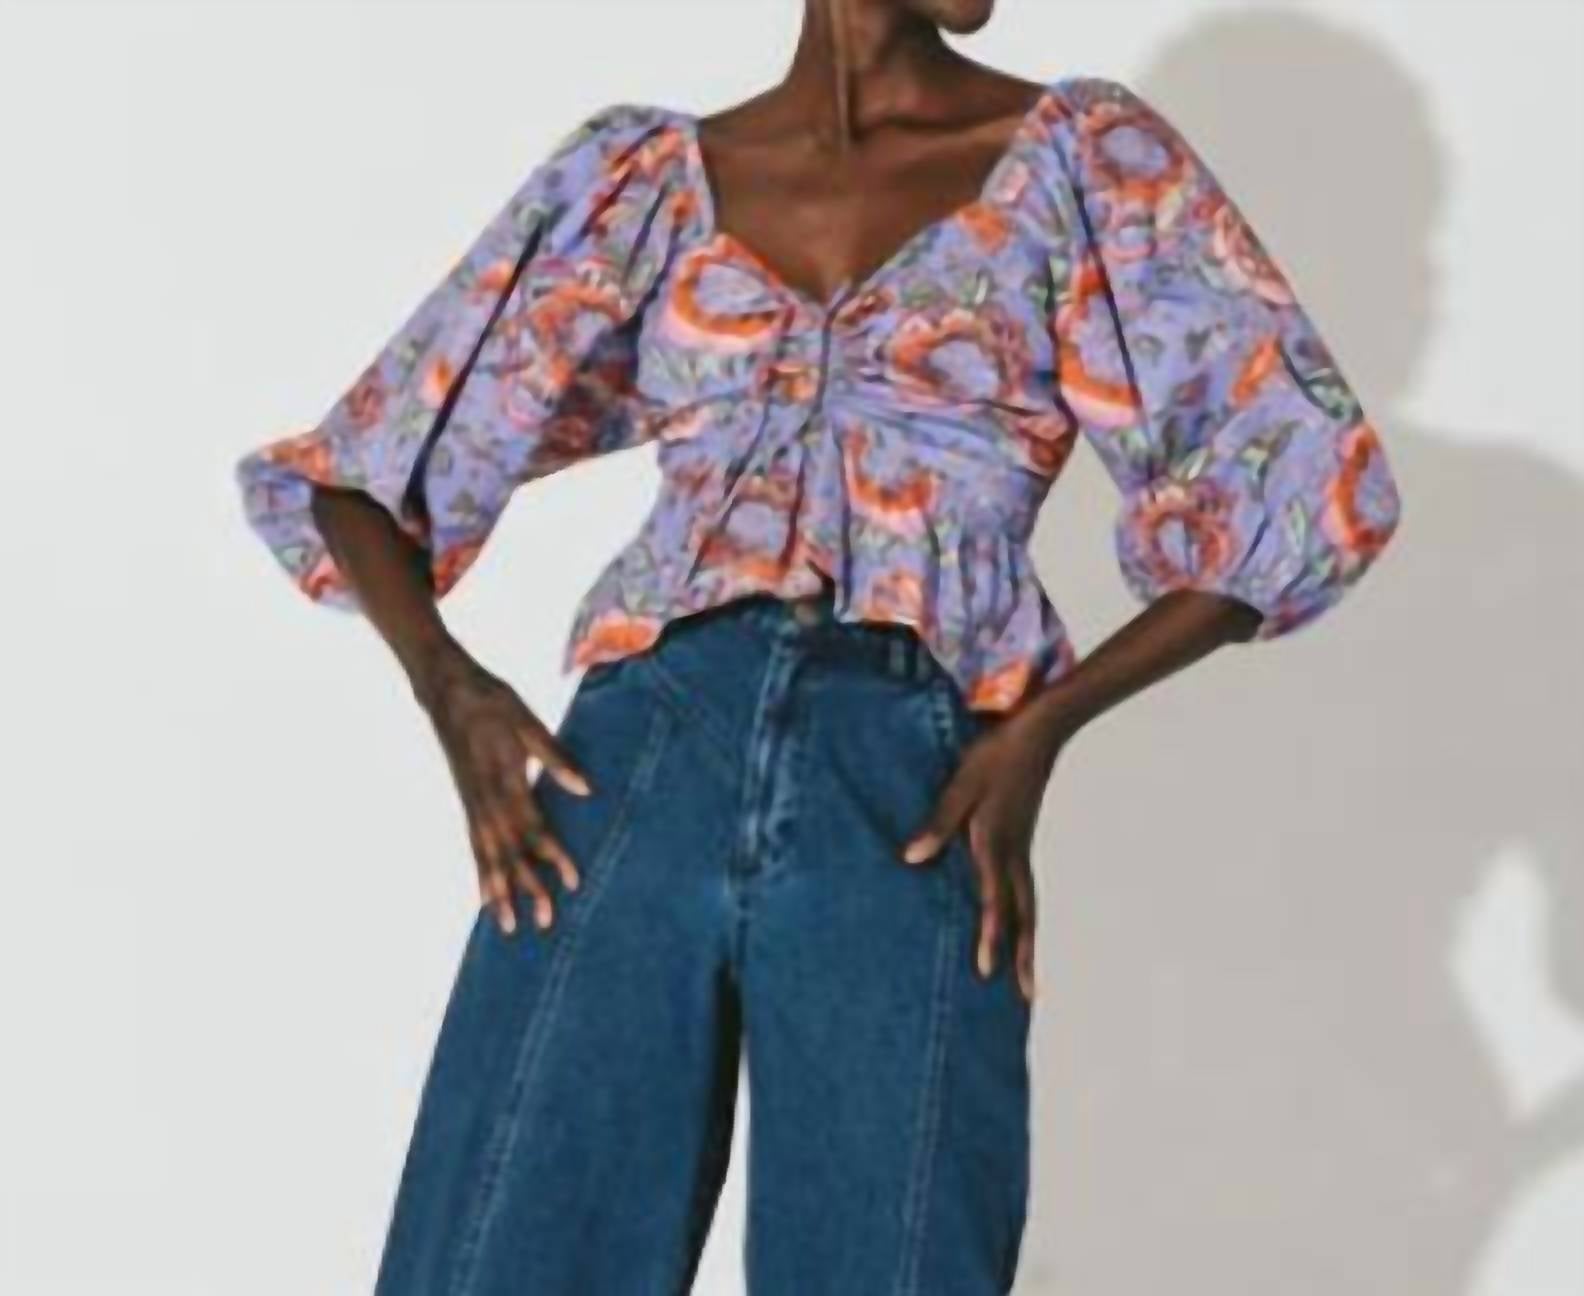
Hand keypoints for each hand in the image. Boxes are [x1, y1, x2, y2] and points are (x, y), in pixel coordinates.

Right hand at [413, 640, 592, 935]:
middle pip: (510, 853)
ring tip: (508, 926)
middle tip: (546, 921)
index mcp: (504, 779)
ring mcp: (471, 803)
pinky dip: (481, 873)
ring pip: (487, 856)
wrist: (445, 689)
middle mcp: (485, 800)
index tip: (573, 881)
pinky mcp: (465, 802)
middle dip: (528, 888)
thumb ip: (554, 757)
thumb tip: (585, 789)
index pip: (533, 828)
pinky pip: (473, 845)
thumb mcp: (526, 721)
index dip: (554, 857)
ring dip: (500, 891)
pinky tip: (486, 896)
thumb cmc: (491, 700)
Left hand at [899, 704, 1069, 1002]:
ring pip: (1028, 906)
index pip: (995, 900)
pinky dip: (1025, 916)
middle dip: (1022, 956)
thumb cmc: (994, 754)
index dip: (990, 935)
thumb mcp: (960, 784)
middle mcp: (1014, 853)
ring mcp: (1023, 849)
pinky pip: (1025, 889)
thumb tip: (911, 858)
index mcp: (996, 843)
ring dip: (1027, 942)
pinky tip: (1018, 927)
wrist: (1040, 731)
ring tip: (1028, 977)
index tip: (986, 970)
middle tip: (1026, 996)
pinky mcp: (1023, 841)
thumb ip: (938, 822)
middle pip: (1022, 914)